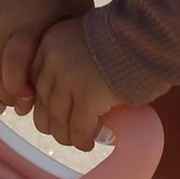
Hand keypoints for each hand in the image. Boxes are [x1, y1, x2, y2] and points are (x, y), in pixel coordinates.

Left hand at [30, 16, 118, 150]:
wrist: (145, 35)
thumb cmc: (121, 36)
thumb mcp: (83, 36)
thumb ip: (69, 55)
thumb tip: (65, 91)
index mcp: (49, 43)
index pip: (33, 81)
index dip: (42, 102)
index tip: (52, 114)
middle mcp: (52, 60)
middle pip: (43, 102)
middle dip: (52, 123)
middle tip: (64, 133)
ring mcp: (69, 79)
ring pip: (59, 119)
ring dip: (67, 136)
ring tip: (78, 141)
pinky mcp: (88, 97)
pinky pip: (79, 127)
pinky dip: (82, 140)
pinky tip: (89, 143)